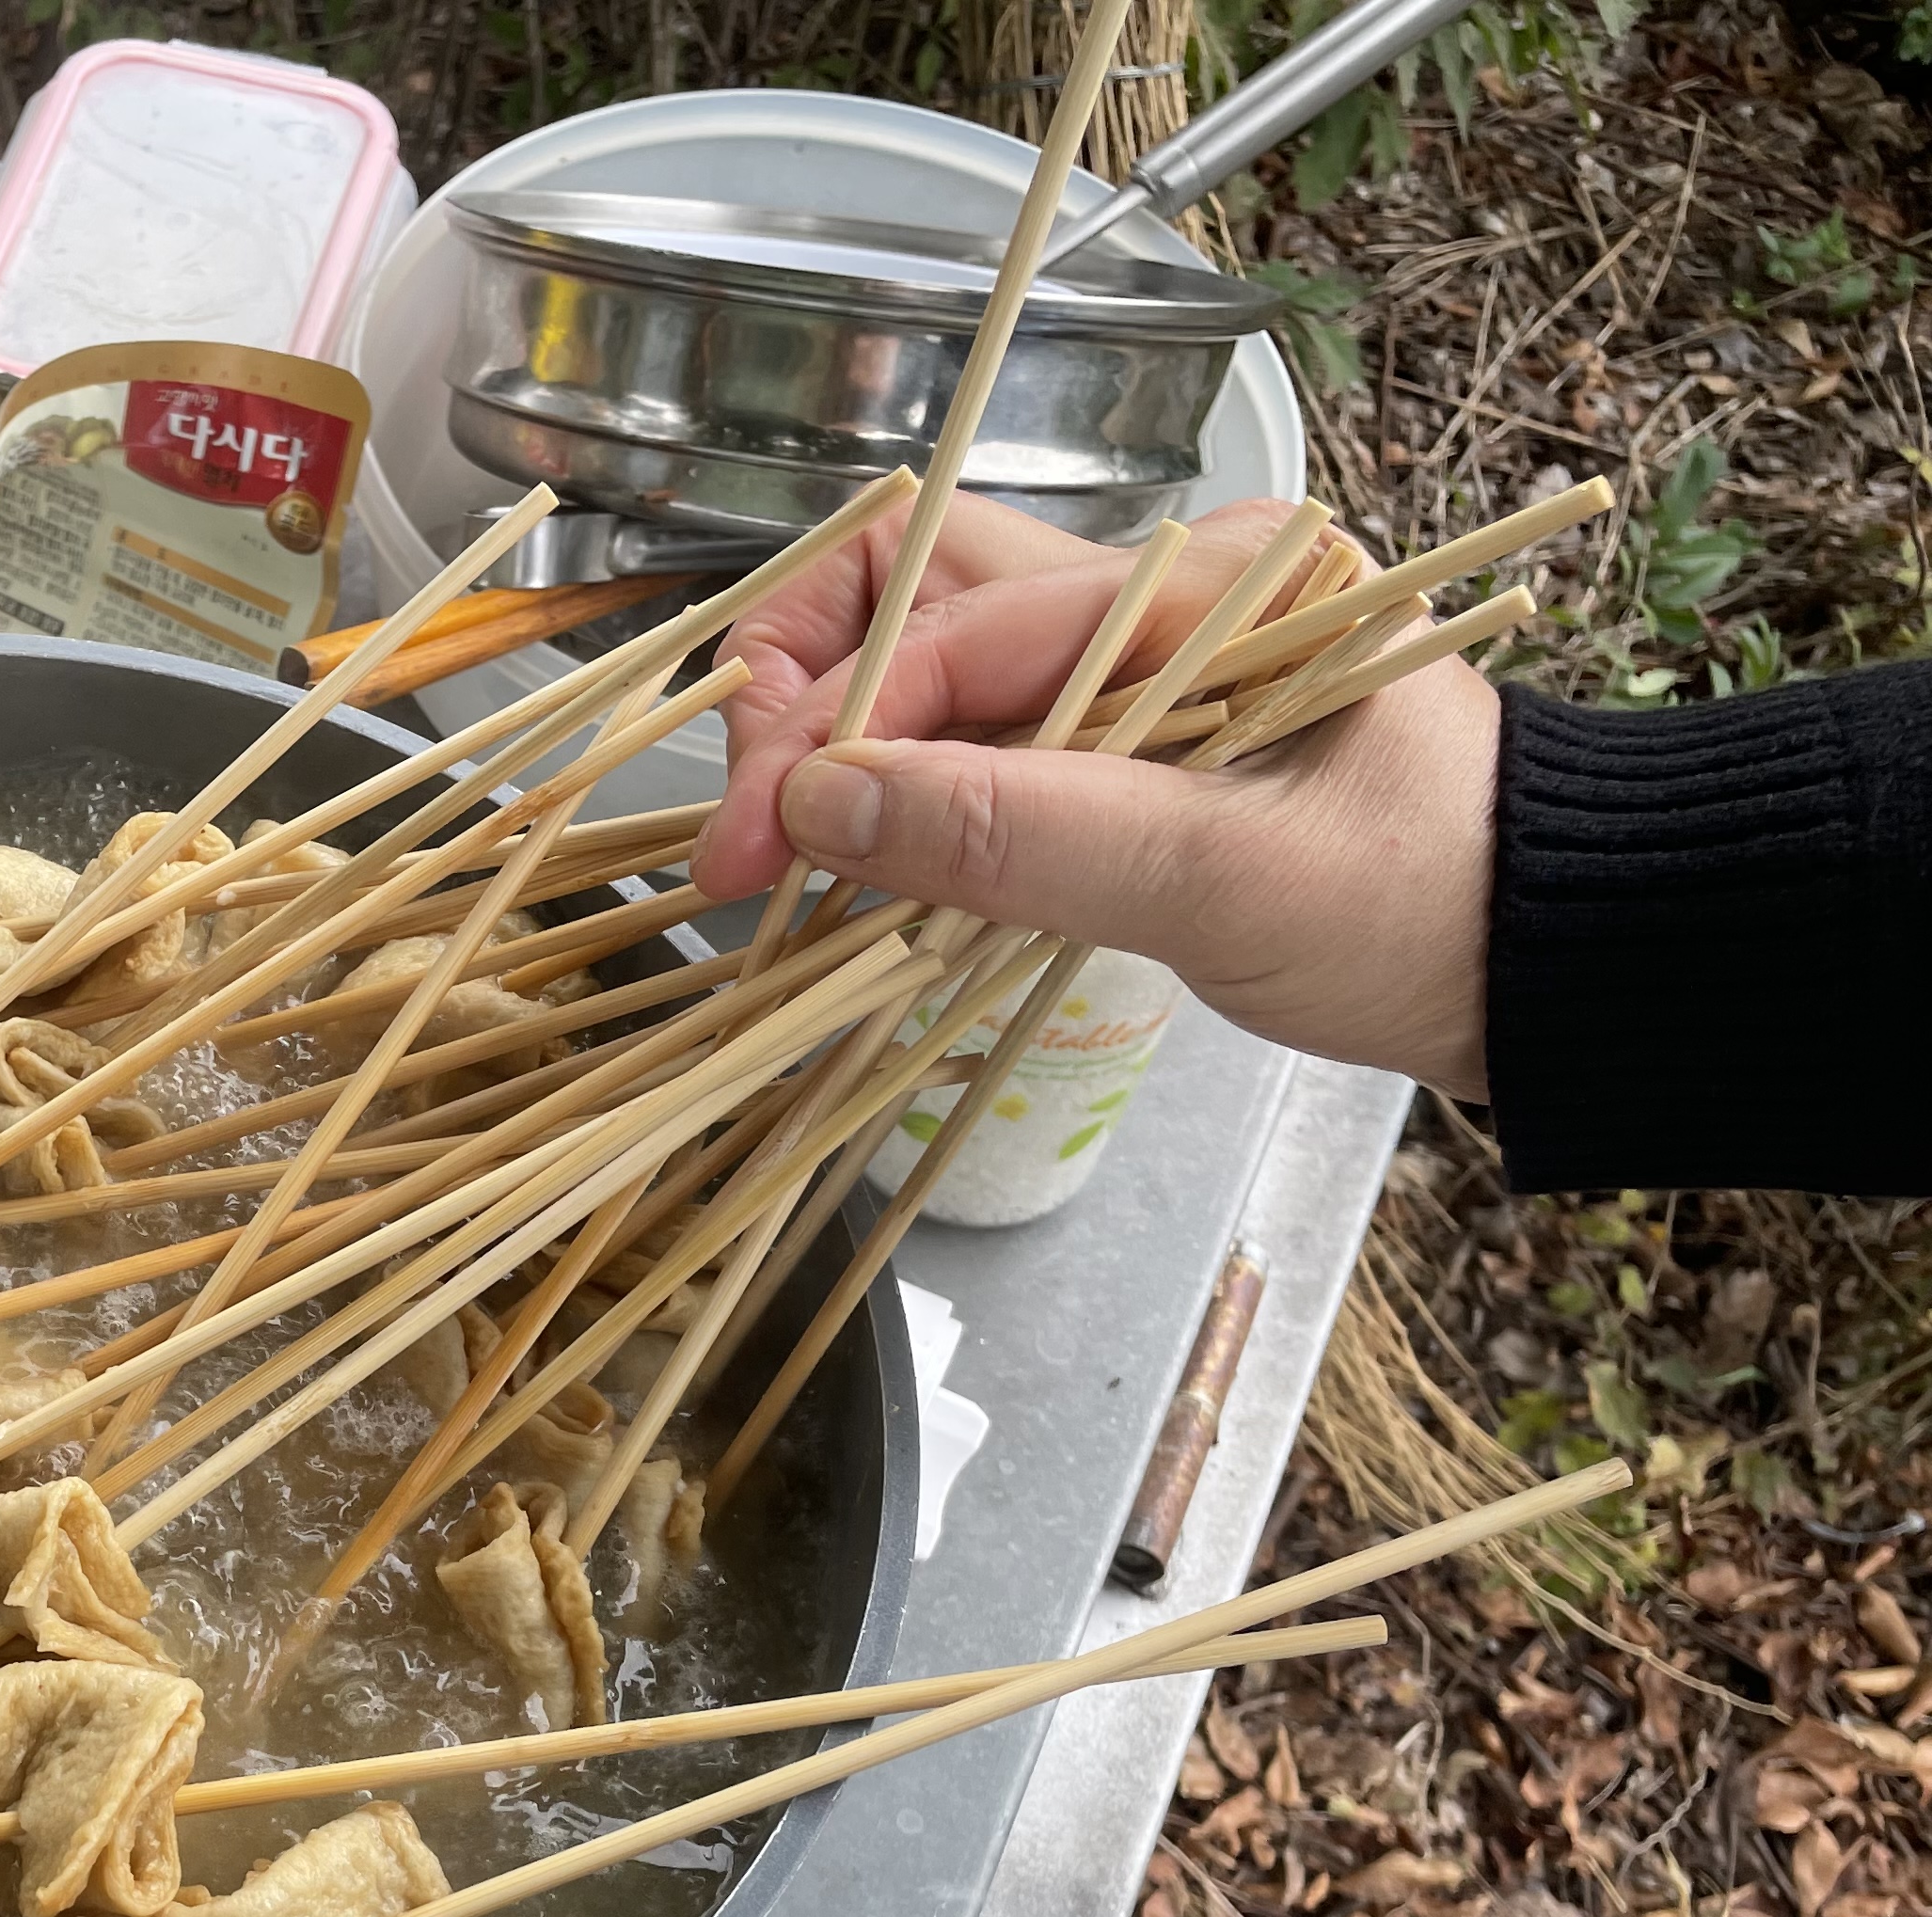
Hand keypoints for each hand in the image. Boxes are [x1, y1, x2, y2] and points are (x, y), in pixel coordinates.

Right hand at [697, 498, 1498, 1099]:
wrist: (1541, 966)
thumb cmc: (1424, 907)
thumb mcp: (1223, 878)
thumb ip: (1023, 834)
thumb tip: (821, 805)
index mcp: (1208, 582)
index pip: (953, 618)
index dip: (825, 726)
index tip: (746, 849)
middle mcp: (1161, 596)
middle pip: (917, 594)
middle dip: (802, 703)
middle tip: (741, 843)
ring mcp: (1139, 671)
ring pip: (932, 676)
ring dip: (840, 761)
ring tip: (782, 872)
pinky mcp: (1128, 750)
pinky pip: (976, 752)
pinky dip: (901, 807)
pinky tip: (861, 877)